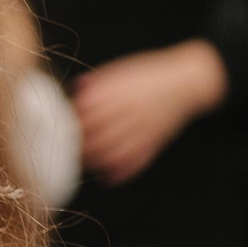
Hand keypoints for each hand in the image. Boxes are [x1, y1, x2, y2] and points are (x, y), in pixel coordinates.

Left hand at [71, 39, 227, 185]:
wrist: (187, 82)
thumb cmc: (149, 74)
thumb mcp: (120, 70)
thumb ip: (97, 82)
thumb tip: (75, 89)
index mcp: (114, 92)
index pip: (82, 114)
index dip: (69, 124)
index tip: (60, 128)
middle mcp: (126, 111)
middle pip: (93, 137)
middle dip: (78, 146)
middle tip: (67, 150)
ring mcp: (141, 130)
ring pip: (110, 154)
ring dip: (94, 162)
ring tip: (84, 163)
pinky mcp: (154, 143)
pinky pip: (134, 163)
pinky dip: (118, 173)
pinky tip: (107, 176)